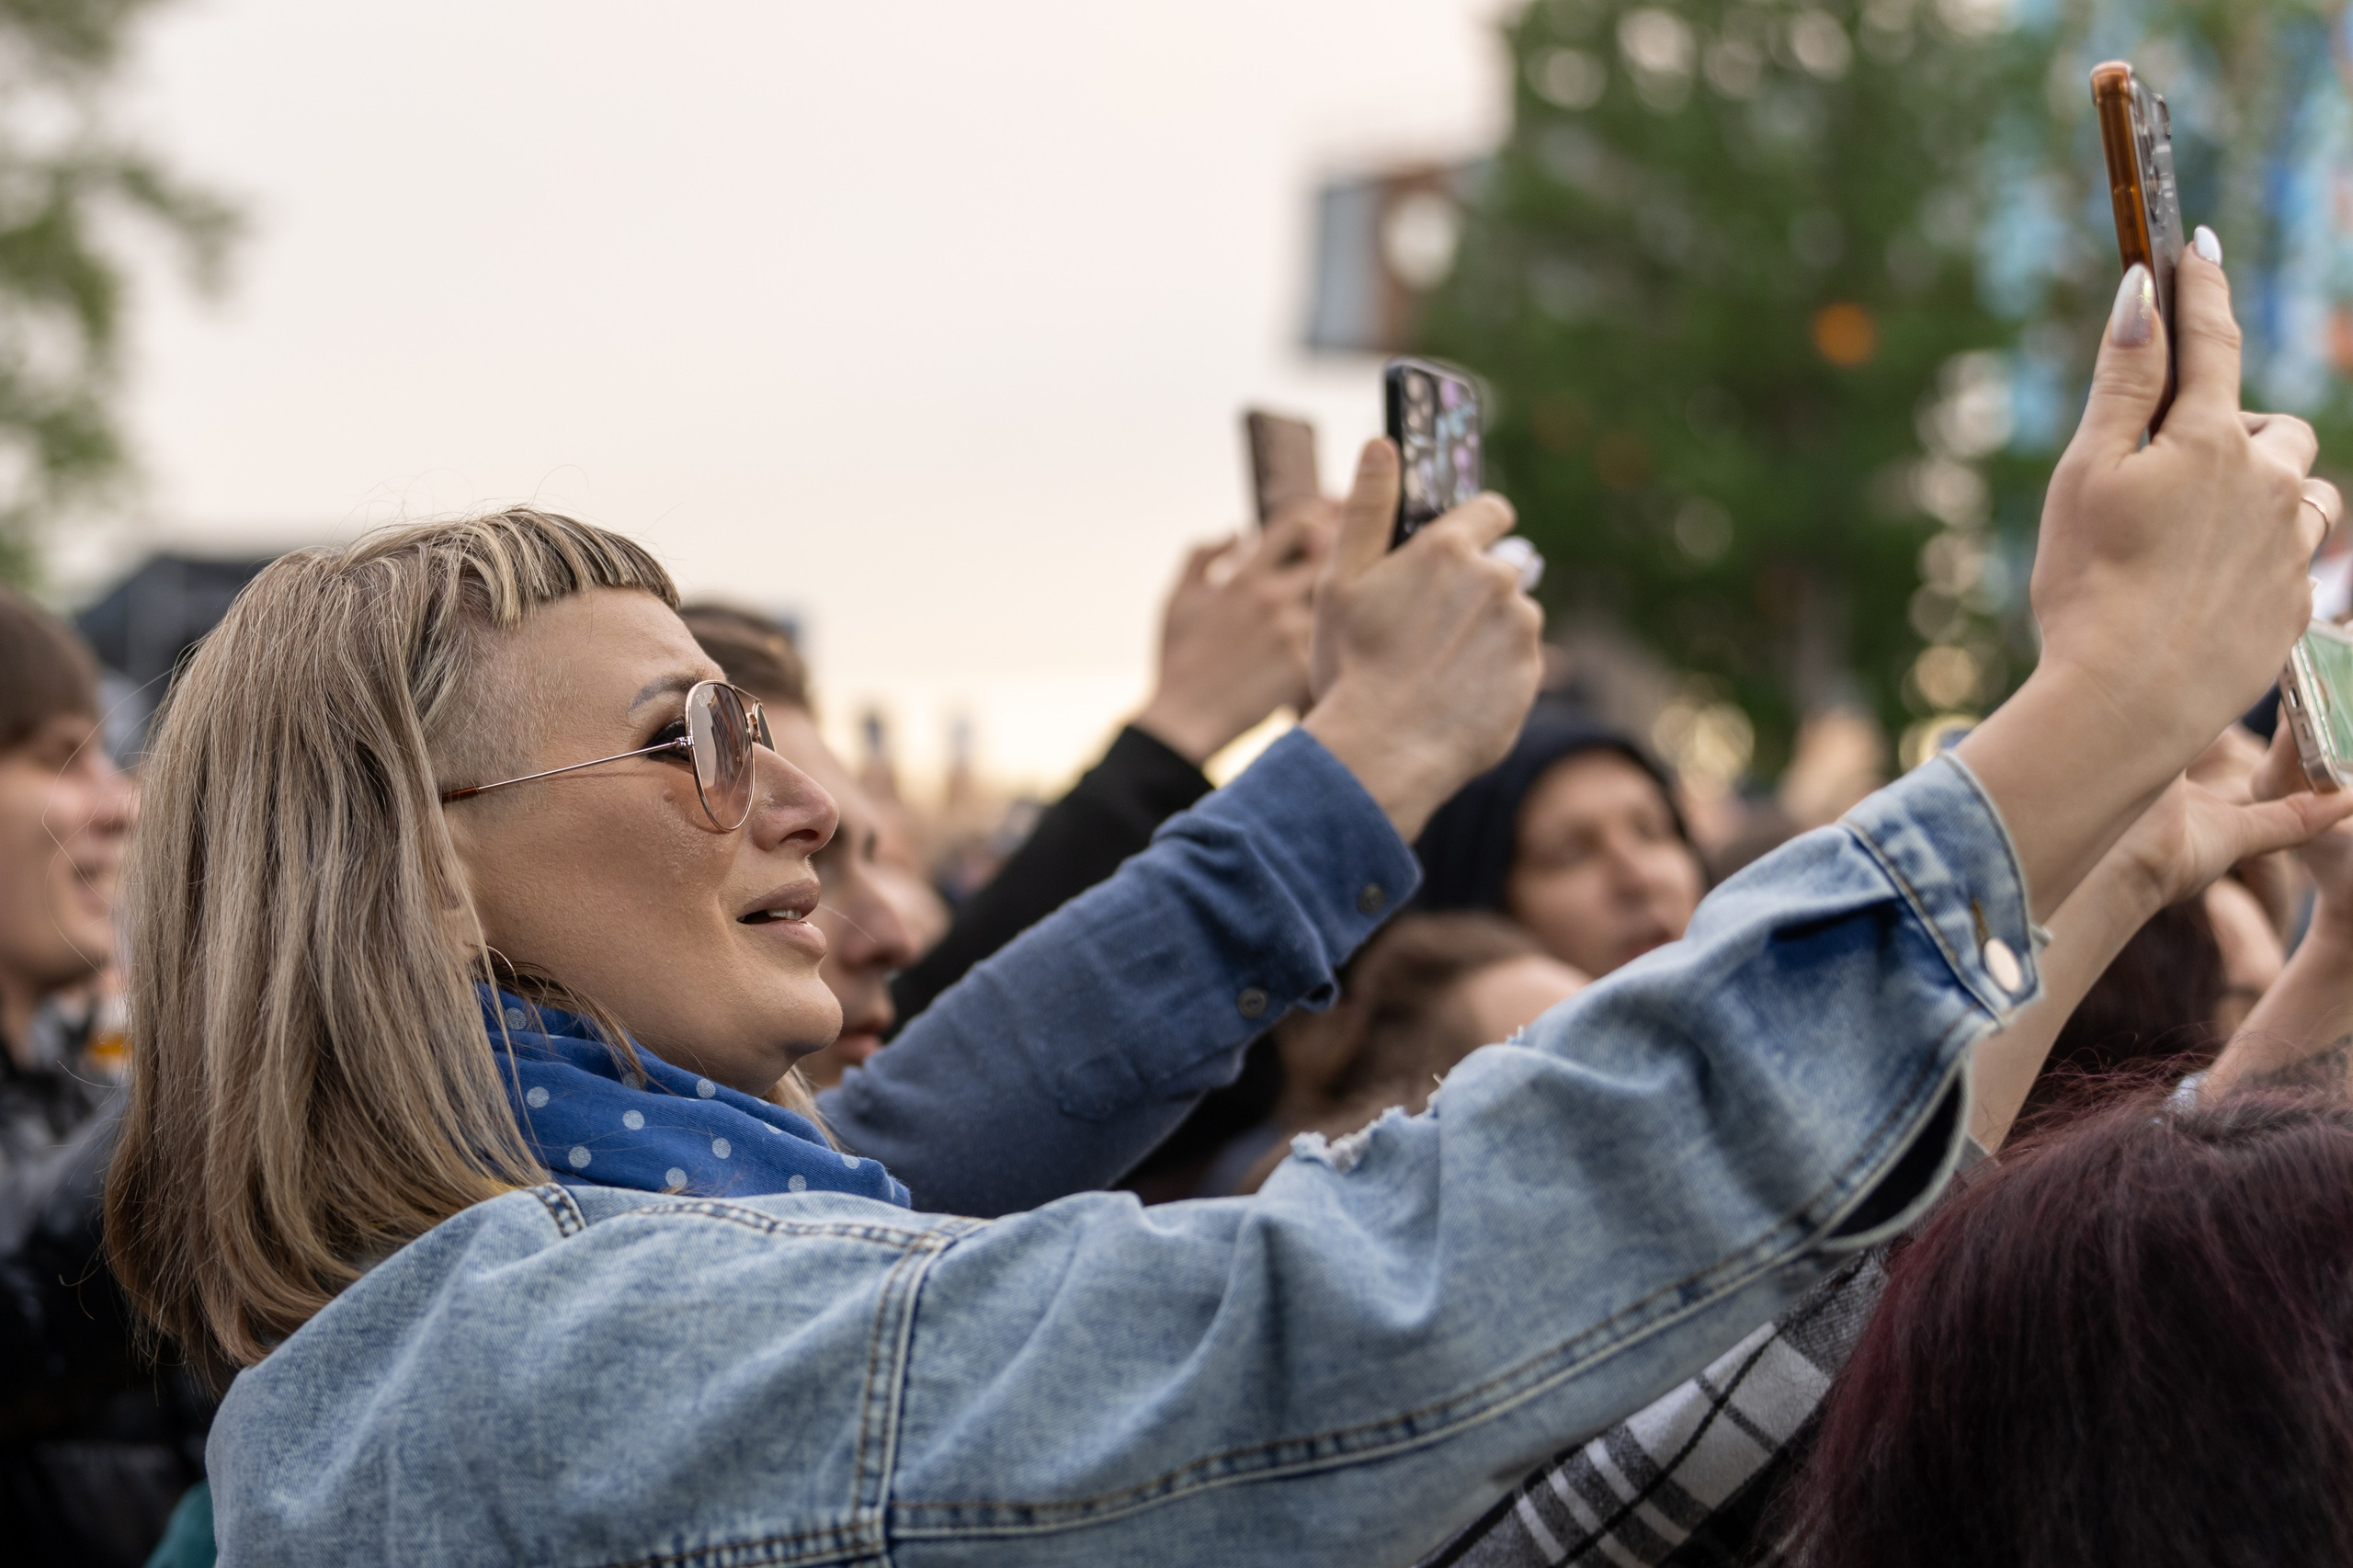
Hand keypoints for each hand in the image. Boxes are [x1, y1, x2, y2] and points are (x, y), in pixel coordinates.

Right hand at [1132, 504, 1329, 766]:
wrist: (1184, 720)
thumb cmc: (1178, 659)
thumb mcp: (1177, 598)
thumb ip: (1202, 555)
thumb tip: (1235, 529)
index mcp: (1243, 575)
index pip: (1297, 521)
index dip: (1318, 514)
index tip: (1325, 523)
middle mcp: (1271, 598)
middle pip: (1330, 555)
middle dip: (1340, 554)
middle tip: (1347, 562)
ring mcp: (1291, 633)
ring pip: (1338, 598)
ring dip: (1343, 597)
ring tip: (1347, 604)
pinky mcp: (1305, 667)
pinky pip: (1335, 641)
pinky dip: (1340, 638)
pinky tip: (1342, 644)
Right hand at [1302, 439, 1543, 840]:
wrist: (1382, 752)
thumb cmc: (1352, 664)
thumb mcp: (1341, 578)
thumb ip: (1368, 506)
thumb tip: (1383, 443)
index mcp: (1452, 548)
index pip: (1491, 509)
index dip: (1474, 524)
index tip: (1457, 545)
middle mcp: (1498, 580)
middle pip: (1502, 566)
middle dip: (1474, 586)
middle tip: (1427, 625)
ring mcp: (1520, 630)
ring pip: (1511, 616)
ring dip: (1485, 630)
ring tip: (1437, 666)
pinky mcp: (1530, 675)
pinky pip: (1517, 662)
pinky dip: (1493, 672)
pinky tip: (1454, 694)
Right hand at [1957, 236, 2340, 919]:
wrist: (2128, 700)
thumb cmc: (2088, 586)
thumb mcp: (2086, 473)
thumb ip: (2123, 381)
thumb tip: (2143, 291)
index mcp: (2209, 440)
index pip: (2212, 338)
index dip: (2203, 286)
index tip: (2198, 246)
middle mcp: (2267, 483)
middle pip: (2279, 427)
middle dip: (2240, 430)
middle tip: (2181, 466)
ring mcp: (2290, 548)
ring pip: (2304, 494)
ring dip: (2269, 495)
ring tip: (2207, 532)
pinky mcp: (2296, 607)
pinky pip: (2299, 561)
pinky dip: (2266, 556)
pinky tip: (2214, 587)